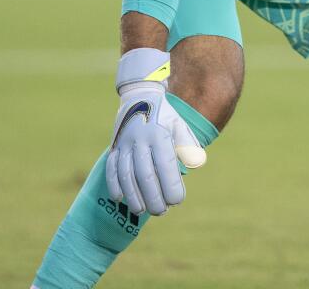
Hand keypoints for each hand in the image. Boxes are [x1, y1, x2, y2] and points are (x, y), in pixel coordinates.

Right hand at [105, 48, 206, 215]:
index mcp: (160, 135)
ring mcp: (125, 144)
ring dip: (133, 195)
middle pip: (145, 175)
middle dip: (153, 197)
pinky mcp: (114, 147)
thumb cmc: (165, 116)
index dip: (171, 185)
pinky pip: (111, 168)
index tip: (177, 201)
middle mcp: (141, 140)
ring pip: (126, 175)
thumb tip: (196, 163)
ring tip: (141, 211)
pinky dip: (114, 184)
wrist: (139, 96)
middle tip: (162, 211)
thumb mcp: (180, 125)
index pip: (165, 165)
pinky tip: (120, 199)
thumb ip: (188, 144)